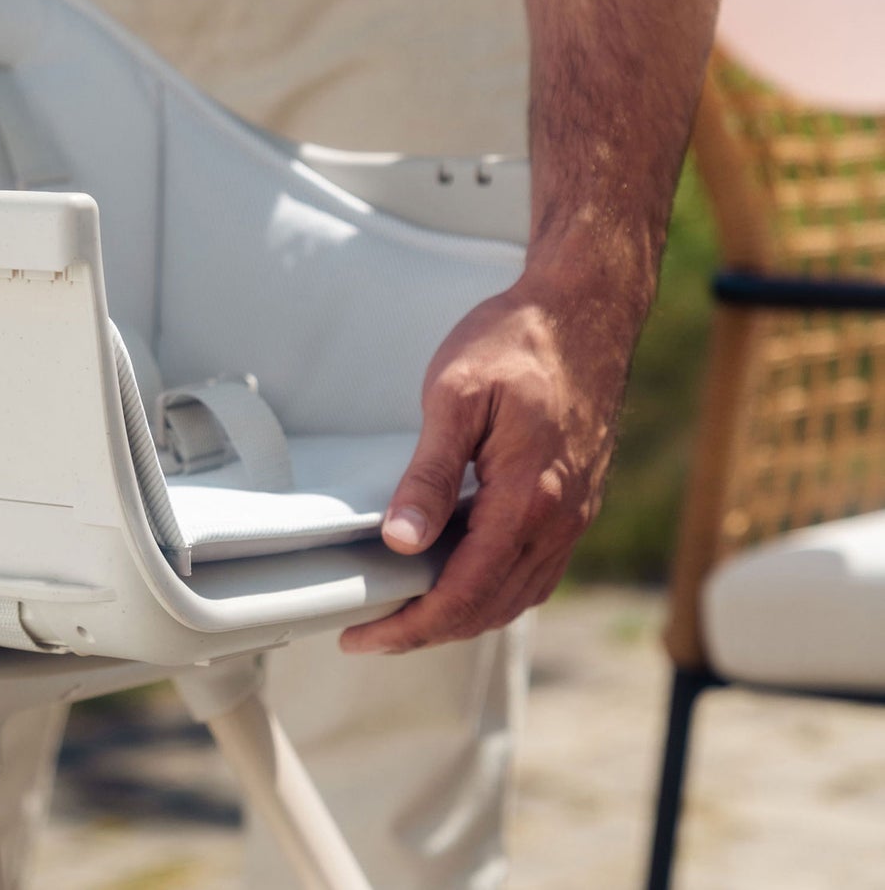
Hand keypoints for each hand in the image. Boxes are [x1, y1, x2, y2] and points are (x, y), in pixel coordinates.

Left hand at [340, 266, 639, 653]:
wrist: (586, 311)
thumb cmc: (518, 343)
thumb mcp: (457, 396)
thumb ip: (430, 474)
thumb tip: (401, 541)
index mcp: (528, 500)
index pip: (464, 593)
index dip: (410, 626)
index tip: (362, 636)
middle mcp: (559, 521)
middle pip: (489, 607)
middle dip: (427, 630)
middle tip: (371, 631)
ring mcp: (574, 515)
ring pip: (516, 595)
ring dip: (462, 614)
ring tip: (406, 610)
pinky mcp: (576, 502)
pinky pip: (534, 569)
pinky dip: (492, 588)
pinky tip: (458, 573)